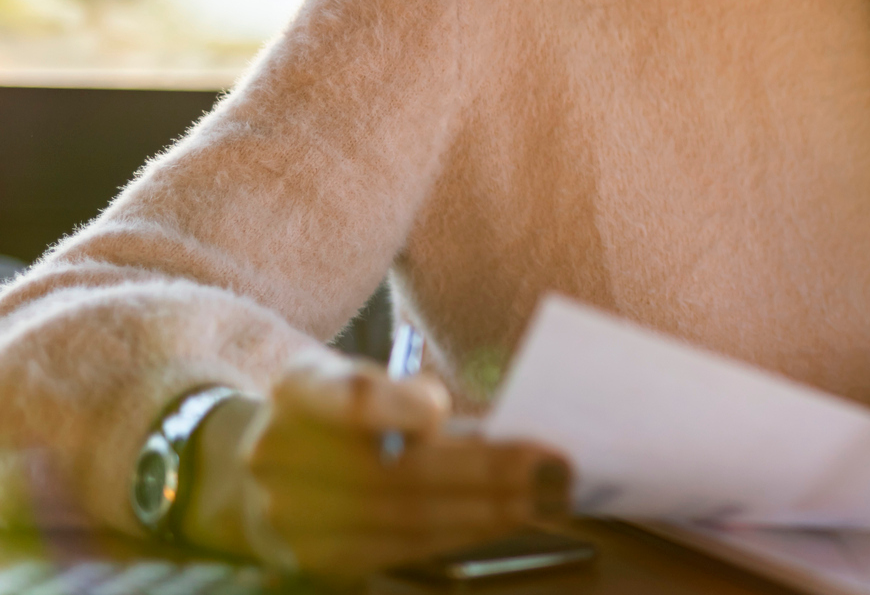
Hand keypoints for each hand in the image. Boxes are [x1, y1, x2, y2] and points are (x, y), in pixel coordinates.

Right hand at [185, 352, 570, 580]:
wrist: (255, 471)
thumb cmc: (336, 415)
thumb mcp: (356, 377)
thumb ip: (404, 392)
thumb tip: (490, 427)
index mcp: (298, 390)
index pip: (344, 397)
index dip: (391, 406)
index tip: (439, 410)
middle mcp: (281, 455)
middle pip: (393, 473)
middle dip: (482, 473)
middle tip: (550, 466)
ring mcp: (291, 516)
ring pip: (405, 519)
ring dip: (485, 511)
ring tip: (545, 496)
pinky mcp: (316, 556)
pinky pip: (401, 548)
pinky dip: (461, 532)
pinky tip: (506, 517)